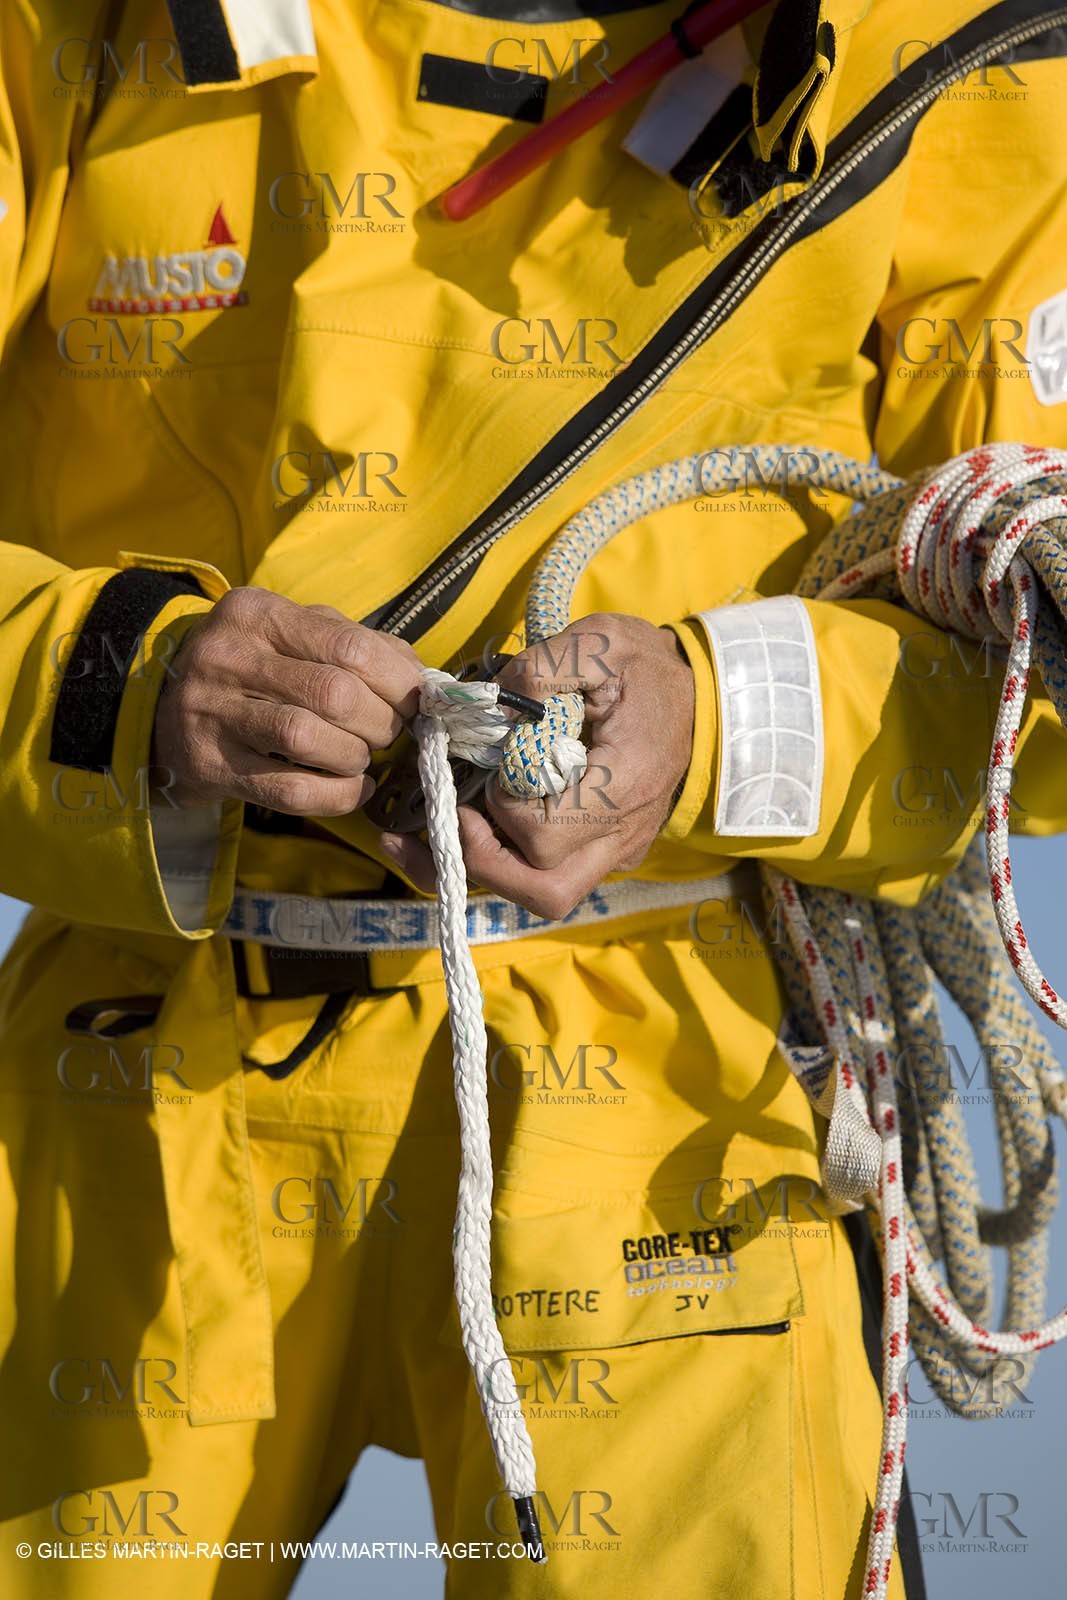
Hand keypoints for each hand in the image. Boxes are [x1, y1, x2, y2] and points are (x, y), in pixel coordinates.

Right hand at [152, 587, 422, 812]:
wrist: (164, 709)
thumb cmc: (254, 669)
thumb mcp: (295, 635)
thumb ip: (358, 644)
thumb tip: (423, 679)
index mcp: (257, 612)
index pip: (350, 646)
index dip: (398, 682)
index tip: (414, 702)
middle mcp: (228, 656)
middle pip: (335, 694)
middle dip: (380, 722)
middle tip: (387, 733)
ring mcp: (212, 711)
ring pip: (308, 739)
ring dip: (354, 757)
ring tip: (360, 757)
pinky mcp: (209, 764)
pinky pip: (288, 789)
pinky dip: (336, 795)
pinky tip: (352, 789)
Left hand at [381, 613, 694, 917]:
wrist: (700, 694)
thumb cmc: (647, 668)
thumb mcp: (602, 641)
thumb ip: (544, 666)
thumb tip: (492, 701)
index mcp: (624, 782)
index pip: (545, 835)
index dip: (503, 808)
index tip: (494, 766)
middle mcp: (624, 832)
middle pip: (546, 891)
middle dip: (487, 864)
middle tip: (460, 816)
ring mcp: (618, 848)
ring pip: (548, 895)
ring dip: (492, 870)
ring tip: (456, 826)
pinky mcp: (608, 849)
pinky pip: (555, 875)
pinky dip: (511, 860)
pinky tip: (483, 821)